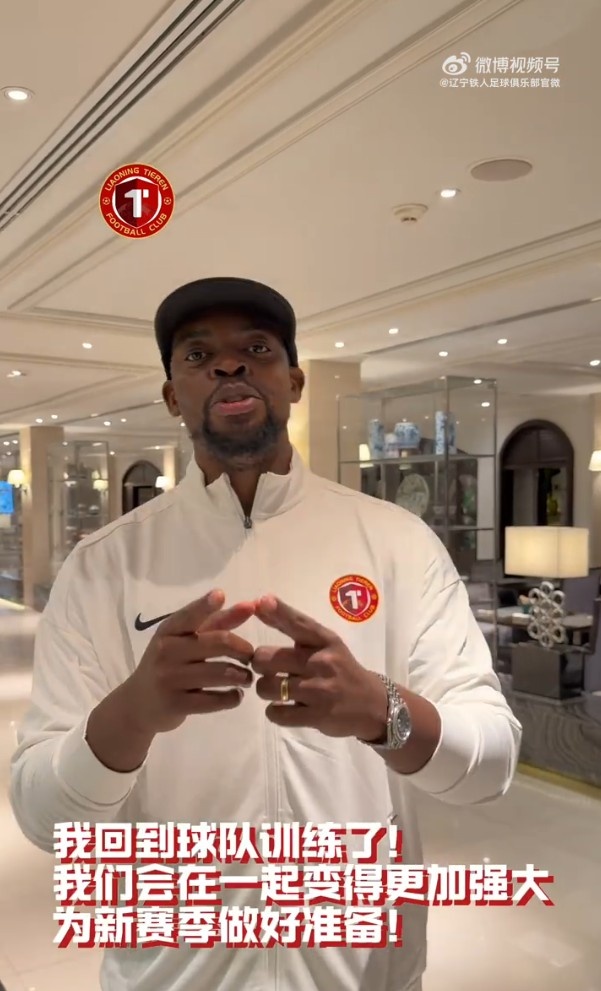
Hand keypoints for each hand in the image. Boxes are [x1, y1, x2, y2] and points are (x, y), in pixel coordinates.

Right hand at [124, 590, 255, 734]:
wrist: (137, 705)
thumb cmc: (168, 665)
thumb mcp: (184, 640)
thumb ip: (218, 622)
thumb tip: (250, 606)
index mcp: (168, 632)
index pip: (189, 616)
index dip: (204, 605)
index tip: (221, 595)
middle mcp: (166, 651)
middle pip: (218, 643)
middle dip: (243, 650)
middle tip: (250, 657)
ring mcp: (169, 679)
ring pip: (221, 673)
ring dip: (243, 676)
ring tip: (246, 678)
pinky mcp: (175, 705)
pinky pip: (214, 700)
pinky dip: (233, 698)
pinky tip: (235, 696)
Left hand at [252, 596, 387, 740]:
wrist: (373, 705)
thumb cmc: (341, 669)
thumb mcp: (325, 644)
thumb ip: (293, 627)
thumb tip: (259, 603)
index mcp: (325, 641)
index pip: (299, 624)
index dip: (279, 613)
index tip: (262, 602)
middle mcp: (322, 662)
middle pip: (267, 659)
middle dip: (261, 665)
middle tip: (270, 670)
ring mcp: (320, 690)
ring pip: (267, 687)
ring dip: (265, 689)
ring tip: (278, 690)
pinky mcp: (317, 716)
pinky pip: (276, 713)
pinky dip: (273, 711)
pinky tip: (284, 707)